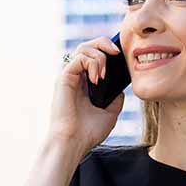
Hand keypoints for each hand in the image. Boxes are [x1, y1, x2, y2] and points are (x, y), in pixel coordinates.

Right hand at [47, 36, 125, 151]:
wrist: (74, 142)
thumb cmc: (89, 132)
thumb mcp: (111, 112)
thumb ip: (116, 97)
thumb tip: (121, 86)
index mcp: (85, 84)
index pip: (95, 56)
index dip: (108, 51)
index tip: (121, 56)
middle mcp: (76, 77)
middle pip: (88, 46)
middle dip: (105, 43)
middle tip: (117, 53)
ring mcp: (69, 76)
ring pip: (83, 48)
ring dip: (100, 56)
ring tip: (104, 75)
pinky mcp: (64, 77)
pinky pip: (80, 57)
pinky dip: (92, 63)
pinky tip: (97, 79)